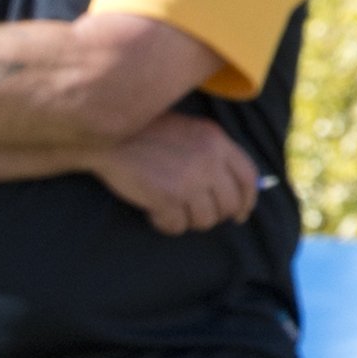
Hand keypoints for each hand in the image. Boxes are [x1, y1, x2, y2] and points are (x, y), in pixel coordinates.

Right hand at [95, 111, 259, 235]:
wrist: (109, 134)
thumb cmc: (146, 131)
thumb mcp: (189, 130)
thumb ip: (211, 152)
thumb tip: (228, 187)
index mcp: (216, 141)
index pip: (247, 177)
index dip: (247, 201)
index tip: (240, 214)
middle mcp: (208, 161)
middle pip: (228, 205)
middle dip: (214, 215)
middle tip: (194, 214)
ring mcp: (189, 181)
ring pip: (205, 220)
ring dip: (188, 221)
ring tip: (170, 209)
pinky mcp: (167, 198)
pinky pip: (177, 226)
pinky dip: (166, 224)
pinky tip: (154, 212)